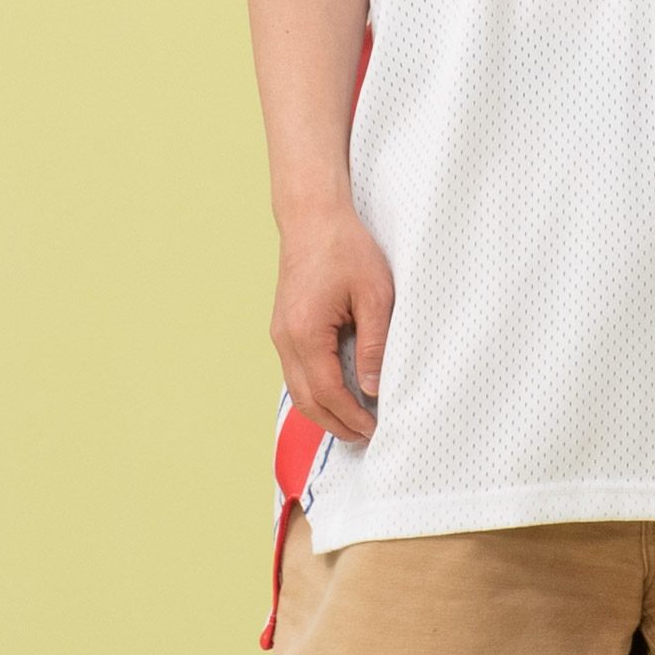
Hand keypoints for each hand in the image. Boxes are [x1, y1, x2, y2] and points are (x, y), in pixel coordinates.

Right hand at [270, 203, 391, 443]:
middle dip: (336, 424)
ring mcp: (280, 334)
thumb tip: (373, 389)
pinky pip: (297, 372)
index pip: (328, 392)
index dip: (351, 417)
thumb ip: (374, 345)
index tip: (374, 430)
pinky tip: (338, 395)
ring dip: (324, 411)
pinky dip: (316, 391)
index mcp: (306, 333)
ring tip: (354, 423)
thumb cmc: (346, 249)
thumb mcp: (374, 296)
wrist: (313, 217)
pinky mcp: (284, 328)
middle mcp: (285, 338)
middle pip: (306, 400)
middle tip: (366, 437)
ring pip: (298, 389)